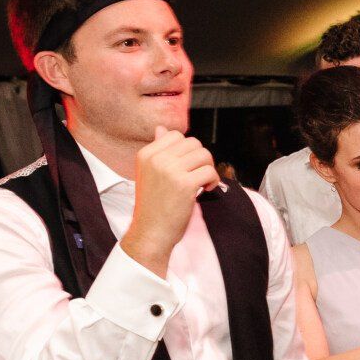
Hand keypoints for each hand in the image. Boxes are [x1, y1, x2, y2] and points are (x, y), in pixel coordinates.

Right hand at [124, 127, 220, 271]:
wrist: (150, 231)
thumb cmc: (152, 205)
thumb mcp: (148, 173)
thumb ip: (158, 150)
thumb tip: (162, 129)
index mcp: (146, 154)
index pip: (175, 135)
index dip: (188, 150)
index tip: (187, 166)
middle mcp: (156, 159)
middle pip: (193, 143)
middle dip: (201, 159)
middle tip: (199, 175)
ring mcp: (170, 170)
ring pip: (204, 154)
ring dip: (208, 169)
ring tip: (203, 183)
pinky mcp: (185, 184)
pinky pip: (210, 171)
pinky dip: (214, 181)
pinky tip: (206, 190)